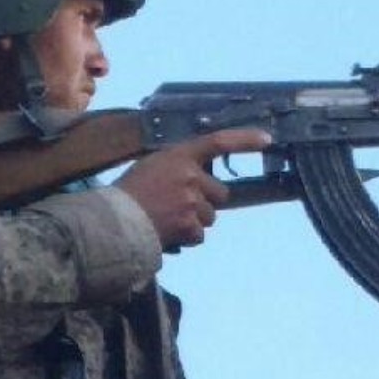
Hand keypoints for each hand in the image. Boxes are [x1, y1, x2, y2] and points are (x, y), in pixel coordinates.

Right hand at [117, 130, 271, 248]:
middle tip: (180, 209)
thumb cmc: (125, 195)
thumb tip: (195, 182)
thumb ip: (176, 169)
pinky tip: (167, 233)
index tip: (266, 139)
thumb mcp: (150, 168)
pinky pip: (199, 235)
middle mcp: (190, 175)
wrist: (113, 221)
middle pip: (219, 194)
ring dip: (194, 222)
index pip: (219, 141)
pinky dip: (186, 238)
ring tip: (167, 222)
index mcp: (179, 155)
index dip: (245, 140)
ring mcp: (191, 200)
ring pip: (209, 217)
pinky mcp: (189, 224)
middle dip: (206, 203)